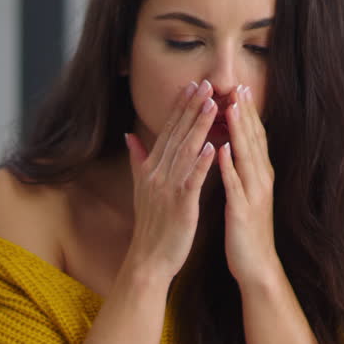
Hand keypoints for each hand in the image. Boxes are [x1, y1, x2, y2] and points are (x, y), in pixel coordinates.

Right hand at [122, 80, 217, 283]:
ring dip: (199, 127)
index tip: (192, 85)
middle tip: (207, 84)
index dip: (180, 107)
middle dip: (192, 108)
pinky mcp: (180, 205)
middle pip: (177, 134)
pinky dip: (201, 163)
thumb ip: (137, 160)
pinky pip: (192, 180)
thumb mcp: (140, 188)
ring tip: (213, 105)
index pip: (167, 130)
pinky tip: (213, 147)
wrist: (148, 260)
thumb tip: (129, 136)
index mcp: (151, 168)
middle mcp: (157, 173)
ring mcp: (168, 188)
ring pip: (185, 151)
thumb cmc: (151, 225)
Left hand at [218, 84, 282, 287]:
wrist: (257, 265)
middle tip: (239, 86)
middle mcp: (261, 180)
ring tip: (230, 107)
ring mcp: (254, 194)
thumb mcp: (246, 195)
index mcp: (259, 175)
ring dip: (239, 132)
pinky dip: (230, 166)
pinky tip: (223, 150)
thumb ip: (241, 171)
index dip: (248, 113)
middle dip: (245, 113)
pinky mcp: (243, 211)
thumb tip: (232, 148)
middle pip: (254, 140)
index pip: (254, 137)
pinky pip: (236, 185)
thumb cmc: (247, 230)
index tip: (240, 88)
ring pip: (246, 157)